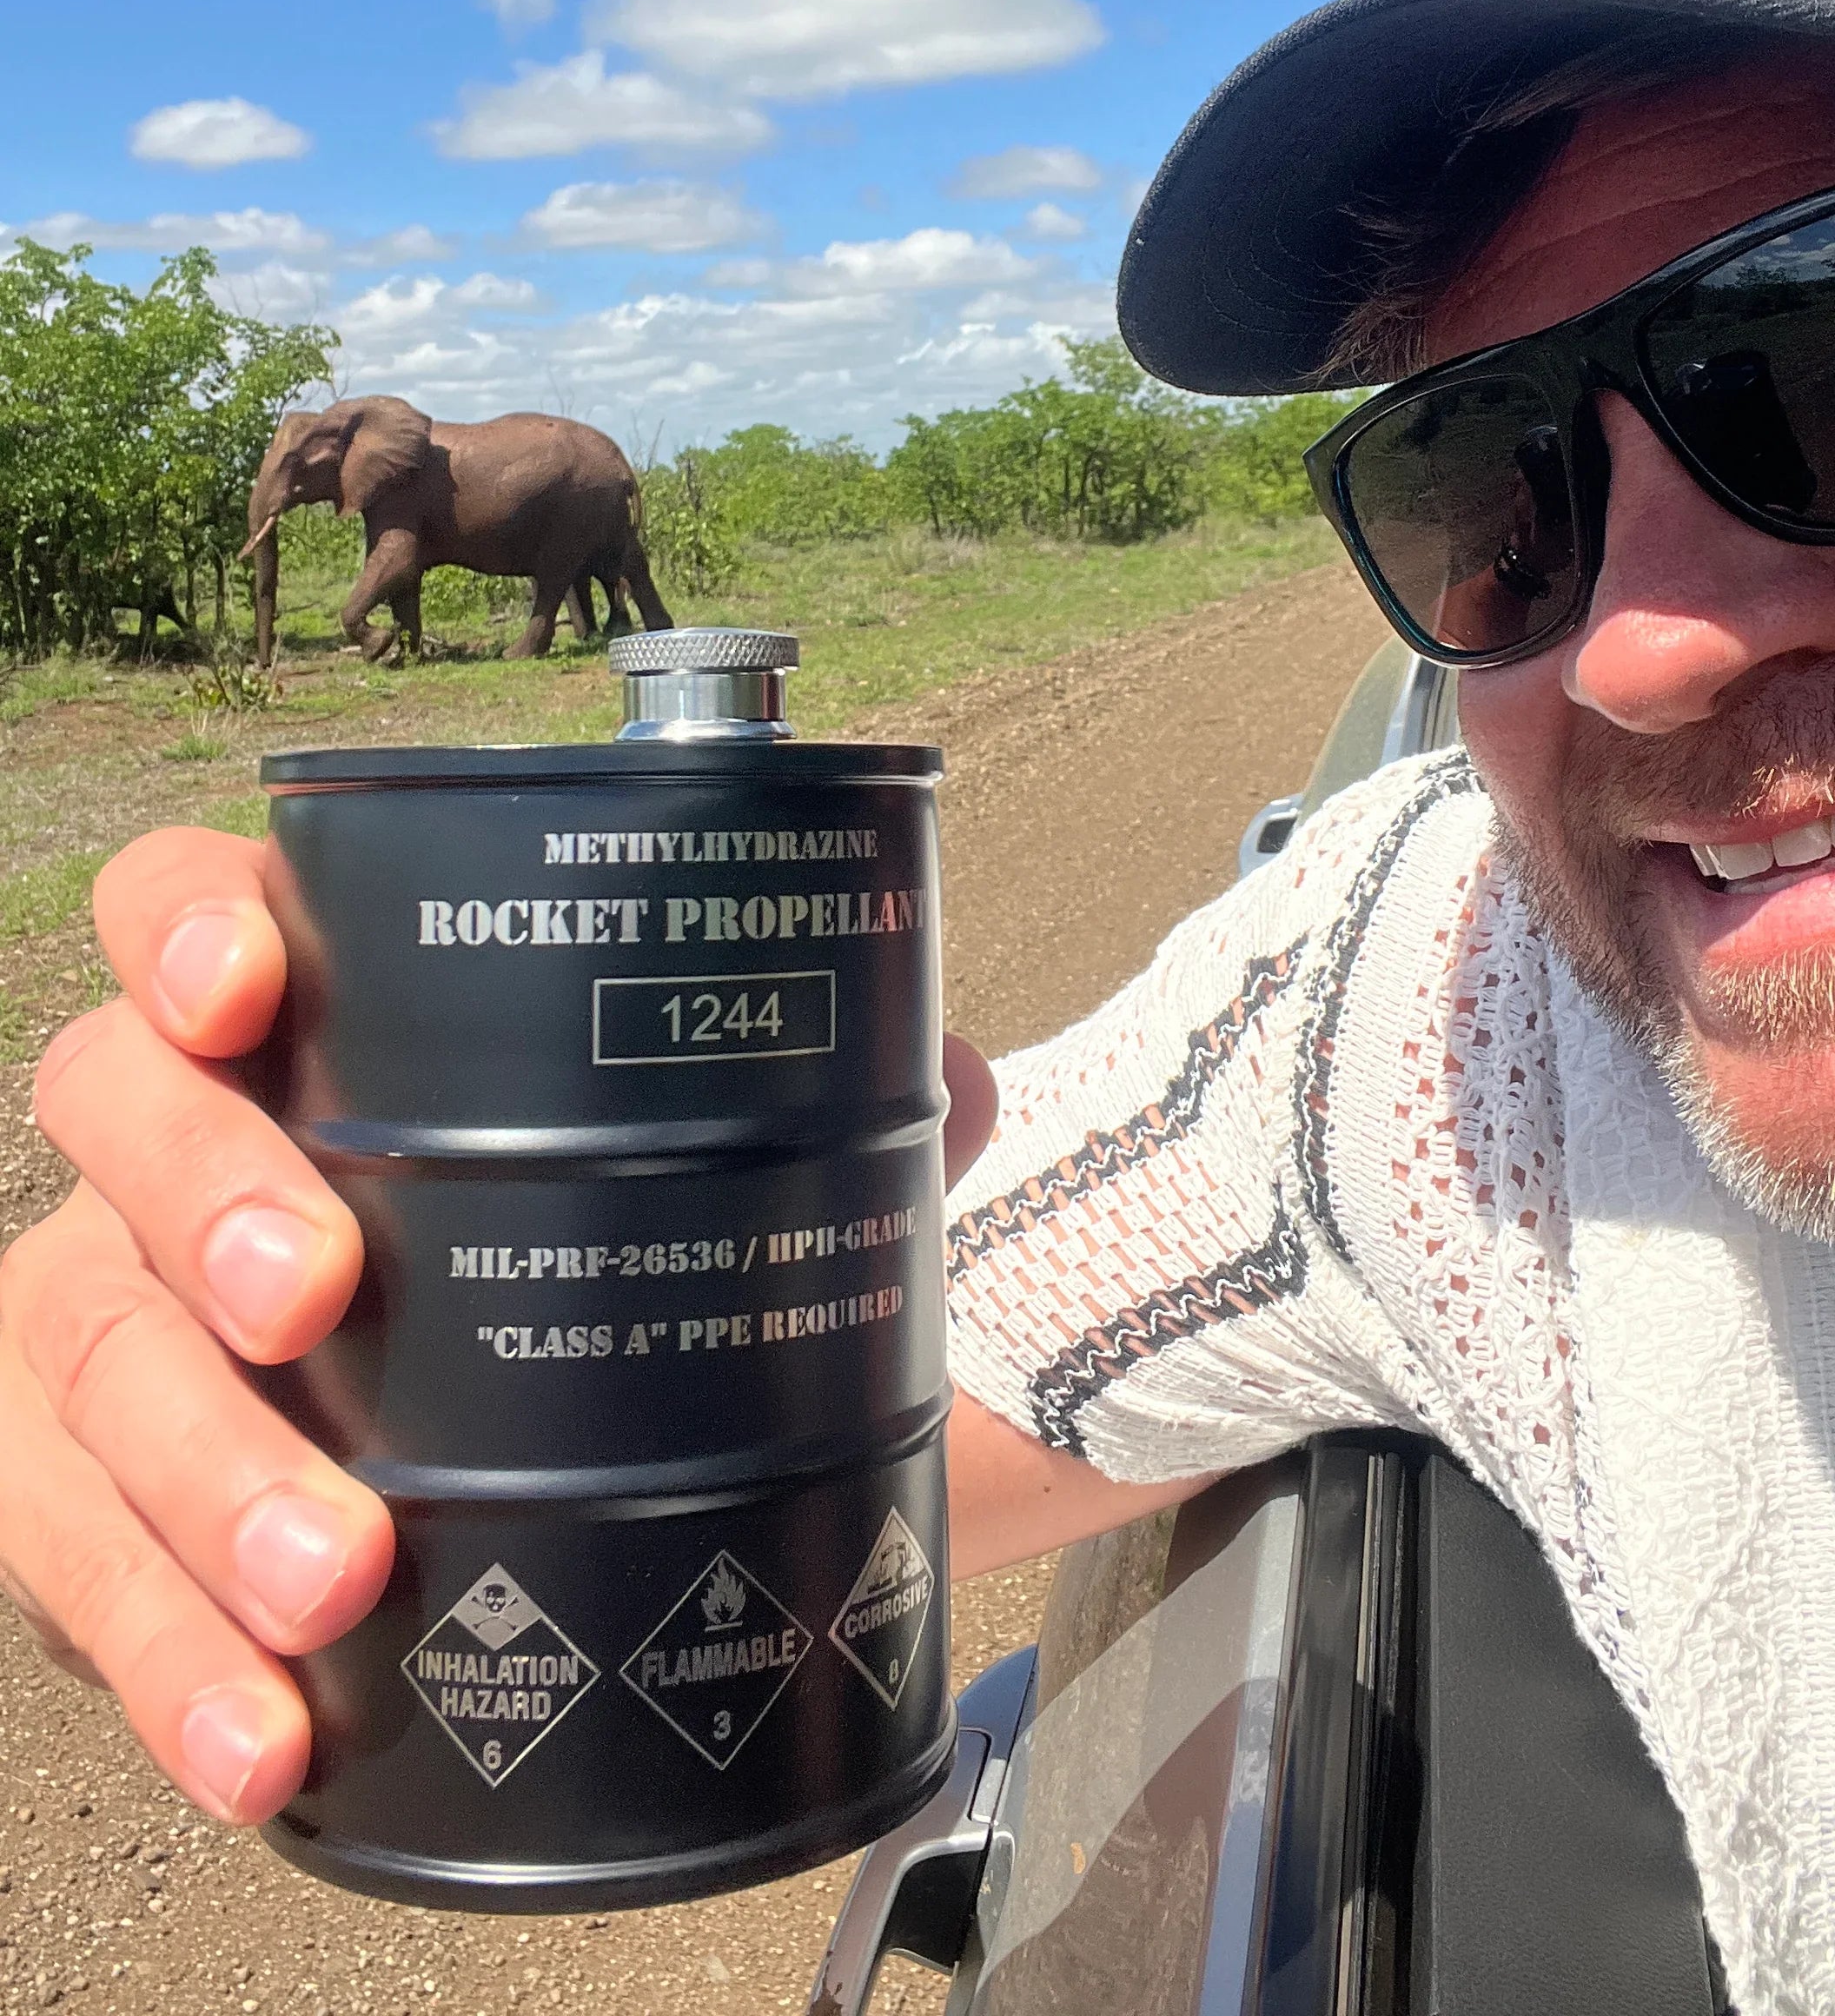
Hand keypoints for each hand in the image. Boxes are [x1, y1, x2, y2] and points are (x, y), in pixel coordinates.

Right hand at [0, 825, 1000, 1821]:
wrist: (520, 1432)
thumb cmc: (574, 1239)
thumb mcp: (688, 1153)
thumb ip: (822, 1100)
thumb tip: (947, 1083)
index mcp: (302, 1014)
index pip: (186, 906)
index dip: (184, 924)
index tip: (248, 983)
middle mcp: (174, 1146)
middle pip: (117, 1120)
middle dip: (204, 1199)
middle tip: (315, 1298)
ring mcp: (121, 1315)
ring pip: (82, 1348)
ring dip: (191, 1472)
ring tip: (331, 1574)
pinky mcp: (100, 1497)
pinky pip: (80, 1559)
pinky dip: (166, 1654)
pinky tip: (262, 1729)